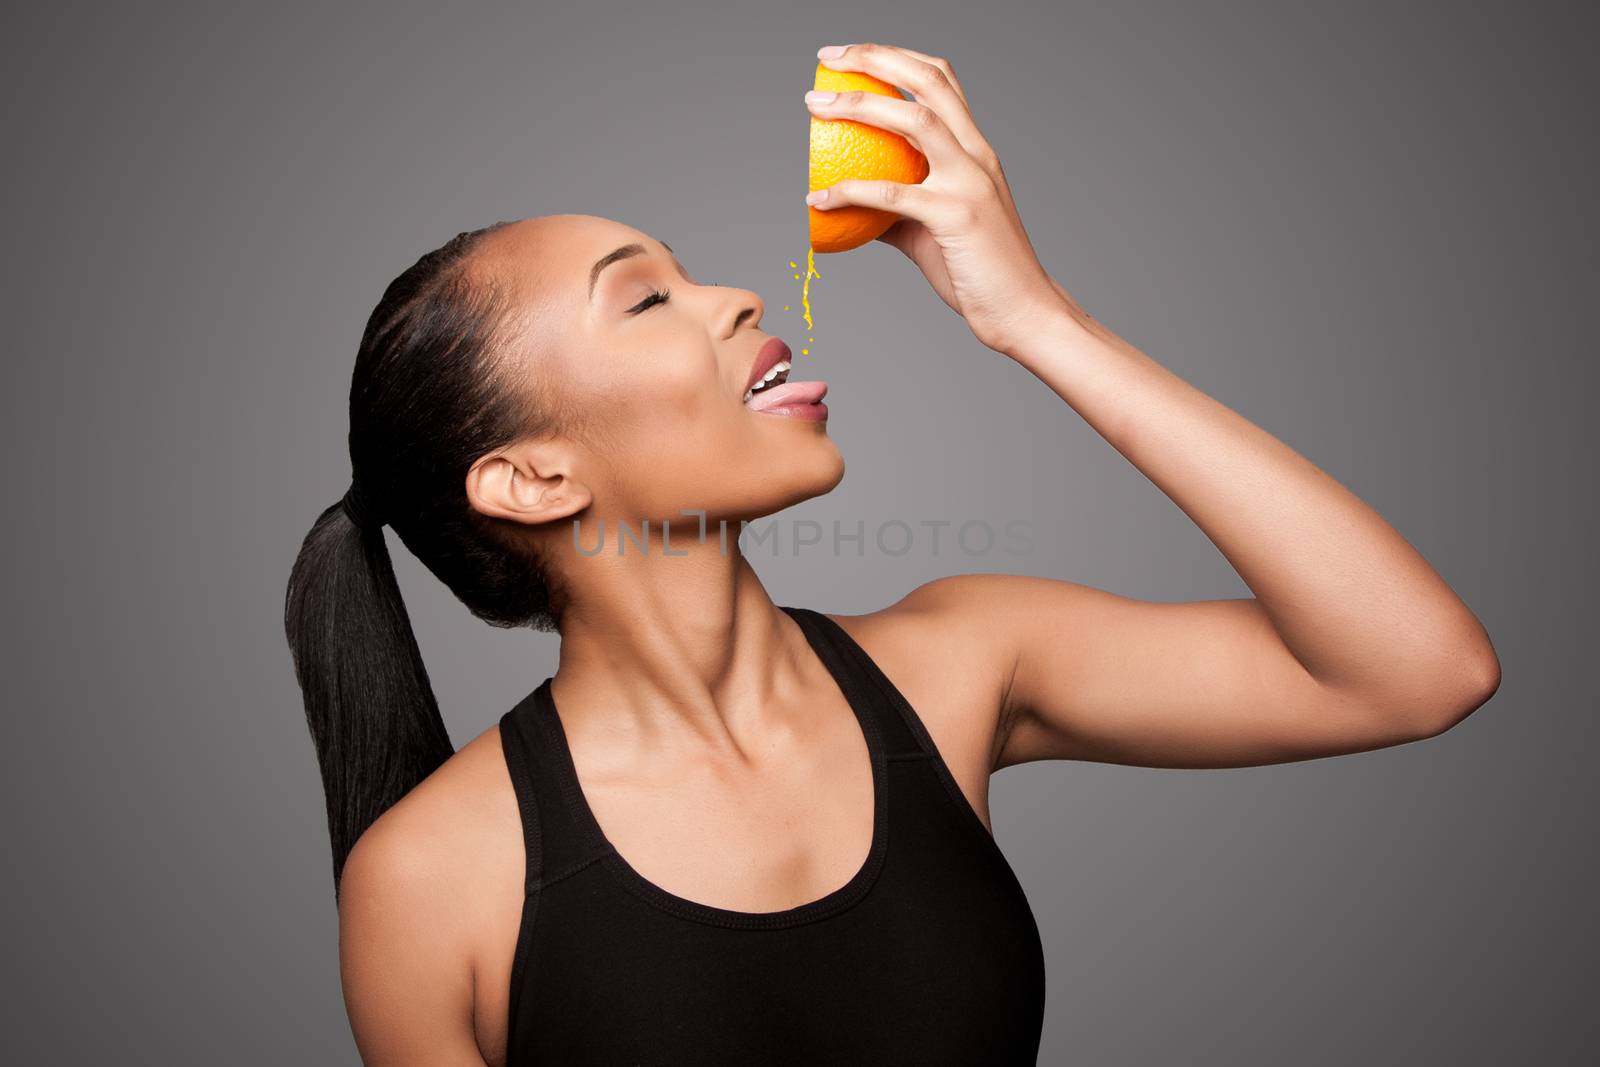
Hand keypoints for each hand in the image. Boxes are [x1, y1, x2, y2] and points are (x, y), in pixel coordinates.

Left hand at [805, 43, 1066, 354]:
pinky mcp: (955, 217)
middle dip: (875, 59)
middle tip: (828, 59)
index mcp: (975, 149)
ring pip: (914, 121)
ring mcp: (969, 182)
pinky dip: (848, 191)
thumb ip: (896, 209)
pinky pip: (890, 195)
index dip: (896, 57)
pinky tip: (817, 199)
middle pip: (928, 82)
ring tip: (816, 106)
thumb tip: (849, 205)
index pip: (940, 79)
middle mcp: (976, 155)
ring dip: (859, 104)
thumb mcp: (933, 228)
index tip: (852, 55)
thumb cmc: (978, 271)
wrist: (1022, 309)